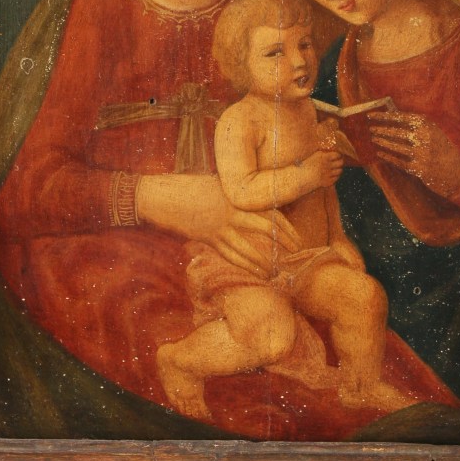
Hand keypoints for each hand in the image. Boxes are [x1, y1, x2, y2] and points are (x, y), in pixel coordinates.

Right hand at [136, 174, 301, 273]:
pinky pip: (229, 255)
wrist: (162, 196)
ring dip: (262, 262)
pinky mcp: (207, 238)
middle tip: (295, 255)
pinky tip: (254, 274)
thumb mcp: (218, 187)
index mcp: (237, 195)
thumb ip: (238, 198)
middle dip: (283, 242)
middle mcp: (232, 210)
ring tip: (274, 273)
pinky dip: (244, 266)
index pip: (270, 210)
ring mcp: (219, 226)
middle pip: (266, 227)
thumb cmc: (190, 188)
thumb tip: (258, 209)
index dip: (286, 226)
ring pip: (247, 248)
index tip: (297, 238)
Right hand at [299, 148, 343, 190]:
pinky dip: (335, 176)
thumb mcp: (314, 156)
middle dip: (340, 162)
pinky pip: (336, 178)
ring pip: (340, 170)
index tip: (338, 156)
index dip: (339, 155)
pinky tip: (331, 175)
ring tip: (334, 169)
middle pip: (341, 162)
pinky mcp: (327, 181)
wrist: (300, 178)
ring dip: (338, 169)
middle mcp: (326, 164)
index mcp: (323, 156)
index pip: (337, 154)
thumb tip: (334, 152)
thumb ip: (324, 154)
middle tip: (338, 162)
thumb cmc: (306, 166)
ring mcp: (328, 174)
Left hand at [366, 111, 459, 198]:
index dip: (385, 116)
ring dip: (383, 142)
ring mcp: (422, 154)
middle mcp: (425, 138)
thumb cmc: (443, 150)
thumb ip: (418, 126)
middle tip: (371, 128)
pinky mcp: (418, 169)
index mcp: (428, 126)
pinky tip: (380, 153)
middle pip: (397, 132)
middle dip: (382, 129)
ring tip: (374, 138)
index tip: (372, 115)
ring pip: (396, 146)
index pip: (402, 117)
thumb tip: (393, 117)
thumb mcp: (435, 133)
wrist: (456, 173)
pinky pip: (398, 161)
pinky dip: (388, 157)